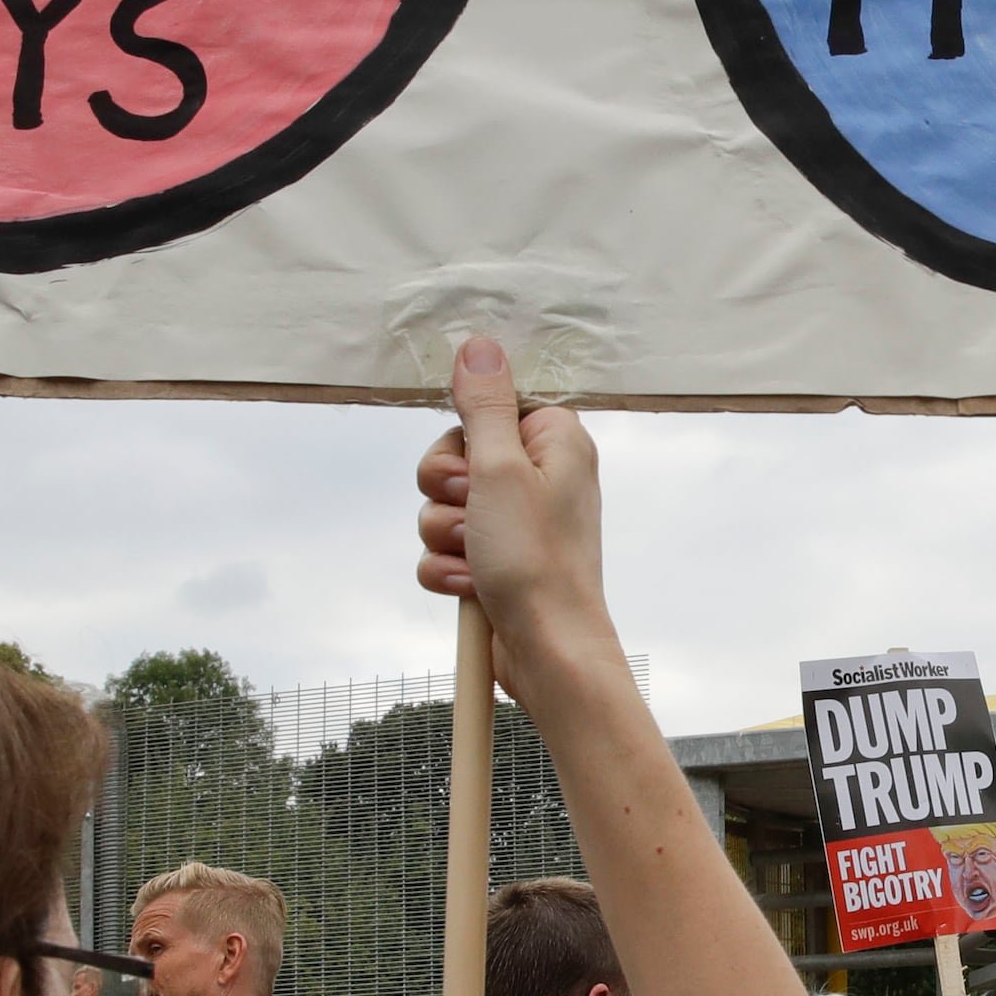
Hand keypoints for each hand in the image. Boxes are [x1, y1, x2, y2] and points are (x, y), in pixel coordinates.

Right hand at [415, 336, 614, 697]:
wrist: (548, 651)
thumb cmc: (537, 561)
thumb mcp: (502, 469)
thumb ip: (485, 405)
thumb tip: (479, 344)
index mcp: (555, 440)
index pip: (484, 407)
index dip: (465, 439)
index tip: (475, 464)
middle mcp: (540, 475)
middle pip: (454, 456)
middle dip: (446, 492)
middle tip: (474, 513)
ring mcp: (515, 521)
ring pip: (441, 507)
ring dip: (446, 536)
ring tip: (479, 559)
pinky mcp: (494, 561)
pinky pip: (442, 550)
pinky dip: (449, 569)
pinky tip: (474, 586)